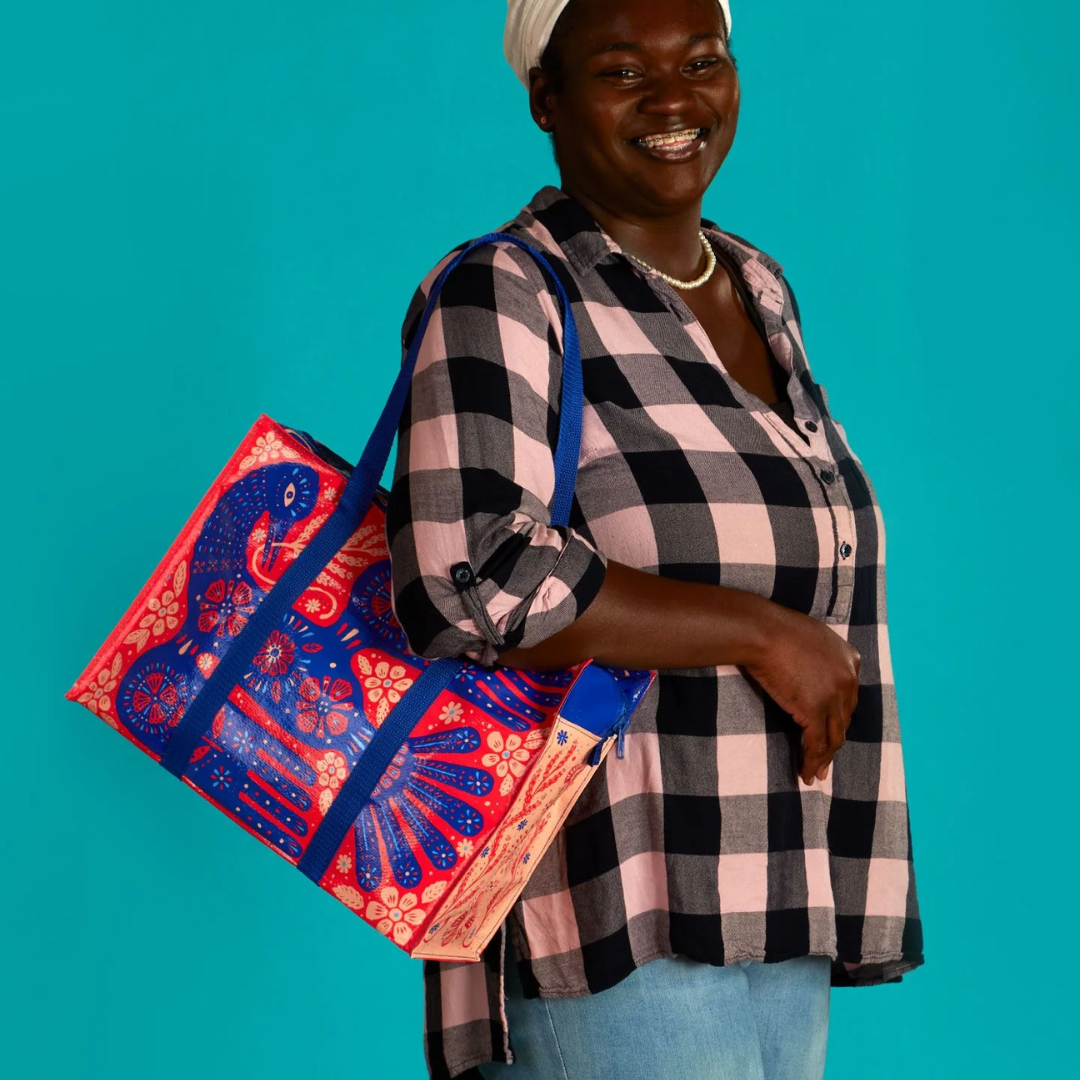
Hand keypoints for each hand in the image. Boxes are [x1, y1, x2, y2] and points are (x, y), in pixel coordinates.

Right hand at [742, 604, 860, 784]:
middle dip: (833, 742)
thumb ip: (818, 656)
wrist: (762, 631)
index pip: (848, 697)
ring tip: (815, 774)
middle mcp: (848, 680)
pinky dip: (811, 761)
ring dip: (824, 759)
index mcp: (850, 660)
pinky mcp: (816, 711)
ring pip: (834, 737)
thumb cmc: (775, 629)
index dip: (838, 718)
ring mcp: (834, 697)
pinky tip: (805, 773)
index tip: (830, 732)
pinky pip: (816, 744)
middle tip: (824, 761)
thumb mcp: (809, 637)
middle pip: (843, 719)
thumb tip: (809, 672)